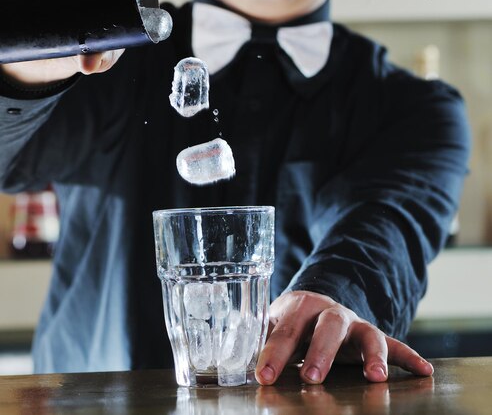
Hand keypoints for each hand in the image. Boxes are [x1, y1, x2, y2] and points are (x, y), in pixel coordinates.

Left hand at [255, 290, 433, 384]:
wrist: (314, 304)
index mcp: (299, 306)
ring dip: (372, 355)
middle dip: (321, 352)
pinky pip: (394, 343)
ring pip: (367, 333)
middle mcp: (330, 312)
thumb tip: (230, 359)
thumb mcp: (272, 324)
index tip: (263, 375)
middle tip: (313, 377)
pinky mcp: (372, 335)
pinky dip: (409, 356)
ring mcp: (354, 323)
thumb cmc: (290, 321)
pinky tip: (424, 371)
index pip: (286, 329)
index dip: (274, 353)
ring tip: (375, 377)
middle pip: (329, 326)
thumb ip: (258, 339)